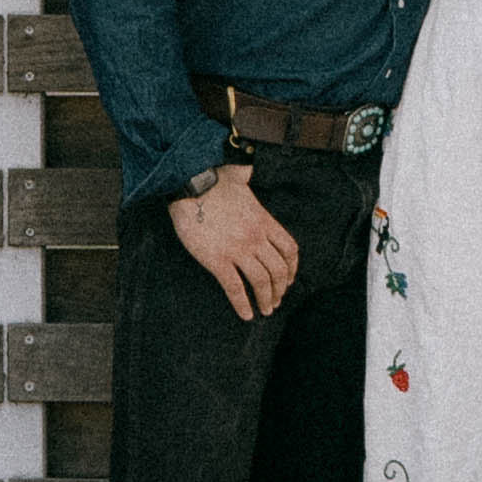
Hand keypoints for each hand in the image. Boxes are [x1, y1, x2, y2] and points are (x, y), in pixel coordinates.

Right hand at [171, 162, 299, 317]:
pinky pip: (235, 288)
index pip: (289, 250)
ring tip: (265, 310)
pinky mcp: (218, 260)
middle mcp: (256, 238)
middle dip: (280, 289)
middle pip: (278, 270)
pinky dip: (242, 304)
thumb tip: (249, 167)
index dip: (292, 268)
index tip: (289, 280)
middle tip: (276, 301)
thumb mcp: (238, 175)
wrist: (188, 186)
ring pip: (261, 281)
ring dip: (266, 300)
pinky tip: (245, 315)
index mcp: (264, 221)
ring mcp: (238, 250)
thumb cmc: (211, 180)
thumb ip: (248, 174)